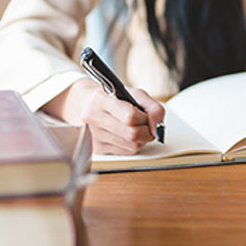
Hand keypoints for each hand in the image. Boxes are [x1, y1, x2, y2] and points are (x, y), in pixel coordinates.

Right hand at [41, 78, 165, 154]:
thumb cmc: (114, 98)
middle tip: (146, 124)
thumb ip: (152, 107)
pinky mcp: (97, 149)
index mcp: (101, 100)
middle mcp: (93, 118)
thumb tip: (158, 128)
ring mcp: (93, 136)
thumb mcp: (134, 94)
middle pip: (132, 135)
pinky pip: (126, 152)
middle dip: (147, 131)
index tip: (147, 116)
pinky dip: (132, 144)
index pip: (130, 116)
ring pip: (132, 146)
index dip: (145, 119)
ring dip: (142, 139)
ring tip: (135, 127)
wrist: (87, 104)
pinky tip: (126, 134)